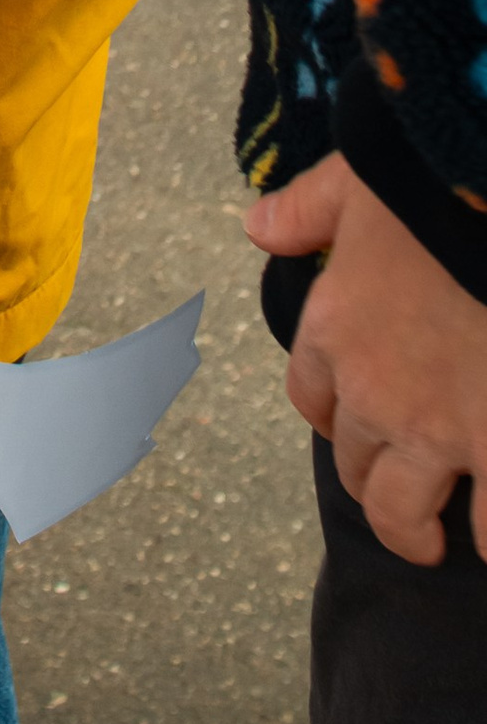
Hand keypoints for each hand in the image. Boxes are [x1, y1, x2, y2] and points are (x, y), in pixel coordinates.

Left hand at [246, 155, 486, 562]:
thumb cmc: (427, 186)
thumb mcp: (355, 183)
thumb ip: (305, 211)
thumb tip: (259, 227)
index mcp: (333, 329)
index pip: (311, 397)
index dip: (333, 414)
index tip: (353, 421)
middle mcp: (373, 392)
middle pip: (352, 464)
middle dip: (372, 477)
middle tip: (398, 491)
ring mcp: (437, 430)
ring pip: (402, 510)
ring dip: (413, 529)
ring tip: (432, 540)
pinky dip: (486, 537)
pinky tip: (485, 537)